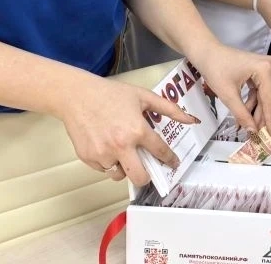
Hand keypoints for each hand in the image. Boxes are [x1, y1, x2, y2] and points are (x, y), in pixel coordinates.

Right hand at [59, 75, 198, 185]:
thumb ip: (170, 109)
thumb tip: (191, 120)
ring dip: (125, 168)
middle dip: (147, 176)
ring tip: (124, 152)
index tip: (173, 164)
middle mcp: (120, 146)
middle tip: (148, 169)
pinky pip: (104, 169)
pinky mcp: (88, 158)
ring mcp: (103, 154)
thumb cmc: (112, 94)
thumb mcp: (144, 96)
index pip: (160, 152)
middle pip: (140, 177)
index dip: (170, 160)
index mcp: (137, 130)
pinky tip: (108, 147)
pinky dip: (109, 163)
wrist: (78, 96)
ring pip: (120, 175)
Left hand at [189, 41, 270, 138]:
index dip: (269, 120)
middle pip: (270, 98)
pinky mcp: (259, 70)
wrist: (205, 52)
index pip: (269, 100)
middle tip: (259, 135)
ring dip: (256, 111)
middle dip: (263, 116)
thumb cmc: (215, 69)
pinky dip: (252, 103)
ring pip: (265, 96)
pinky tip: (245, 115)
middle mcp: (269, 67)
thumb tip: (252, 131)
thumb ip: (242, 114)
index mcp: (264, 70)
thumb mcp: (228, 95)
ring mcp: (265, 68)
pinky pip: (259, 91)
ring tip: (249, 127)